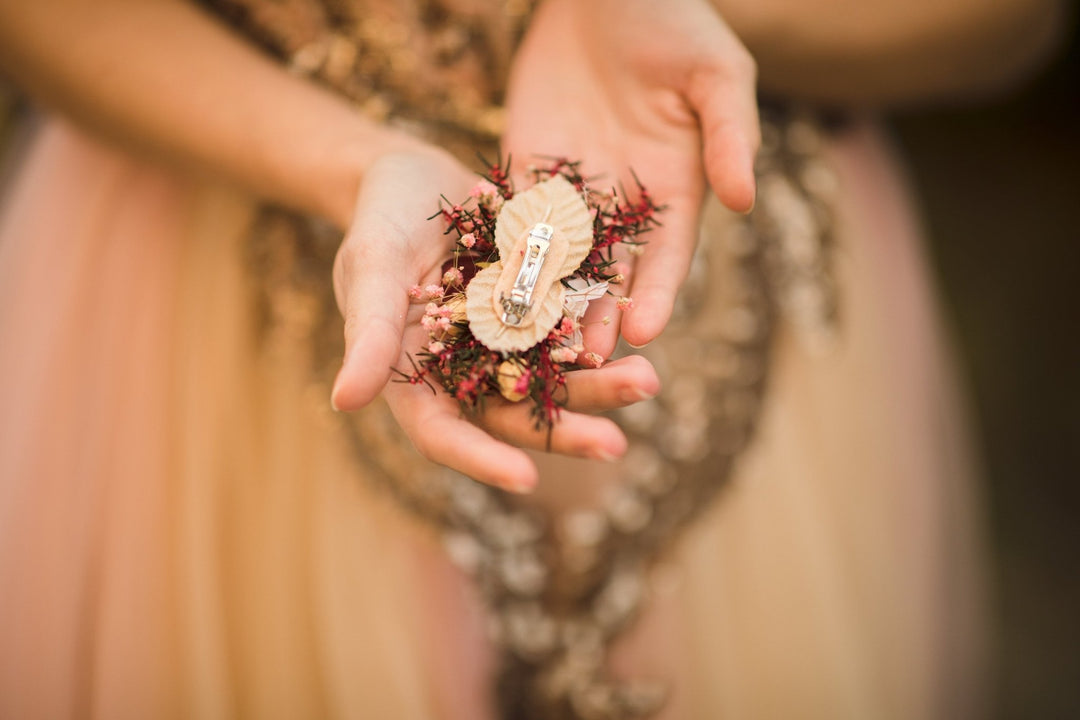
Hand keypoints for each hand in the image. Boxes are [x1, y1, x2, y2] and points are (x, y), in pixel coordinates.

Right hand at [329, 147, 660, 491]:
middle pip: (515, 414)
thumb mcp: (371, 266)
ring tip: (646, 380)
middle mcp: (467, 371)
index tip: (528, 480)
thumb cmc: (377, 220)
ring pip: (556, 377)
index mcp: (417, 377)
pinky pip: (575, 327)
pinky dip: (603, 332)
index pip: (445, 434)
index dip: (482, 460)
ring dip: (600, 385)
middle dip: (566, 429)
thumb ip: (366, 332)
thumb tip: (344, 403)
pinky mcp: (540, 306)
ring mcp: (508, 341)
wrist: (415, 171)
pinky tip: (639, 329)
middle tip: (616, 444)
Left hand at [502, 0, 759, 352]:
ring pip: (558, 261)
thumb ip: (731, 136)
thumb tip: (744, 202)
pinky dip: (501, 255)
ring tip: (535, 344)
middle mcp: (622, 206)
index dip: (659, 294)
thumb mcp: (716, 76)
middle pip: (611, 274)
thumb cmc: (676, 25)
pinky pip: (511, 221)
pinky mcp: (525, 174)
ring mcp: (571, 193)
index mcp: (675, 193)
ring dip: (547, 303)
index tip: (646, 332)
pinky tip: (487, 289)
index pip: (668, 257)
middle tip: (584, 364)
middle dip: (598, 317)